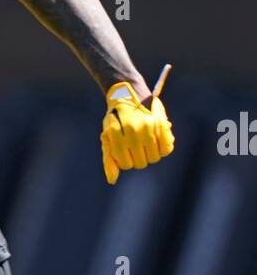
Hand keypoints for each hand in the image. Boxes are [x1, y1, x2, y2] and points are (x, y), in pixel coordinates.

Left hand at [100, 69, 173, 184]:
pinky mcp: (160, 123)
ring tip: (146, 144)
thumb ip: (109, 159)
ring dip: (151, 154)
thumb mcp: (107, 138)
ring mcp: (148, 126)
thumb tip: (112, 180)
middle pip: (141, 163)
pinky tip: (157, 142)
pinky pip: (167, 148)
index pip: (126, 164)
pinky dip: (163, 148)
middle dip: (138, 158)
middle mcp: (132, 130)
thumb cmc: (115, 120)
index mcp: (116, 134)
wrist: (127, 94)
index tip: (125, 152)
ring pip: (154, 158)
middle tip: (136, 147)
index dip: (126, 161)